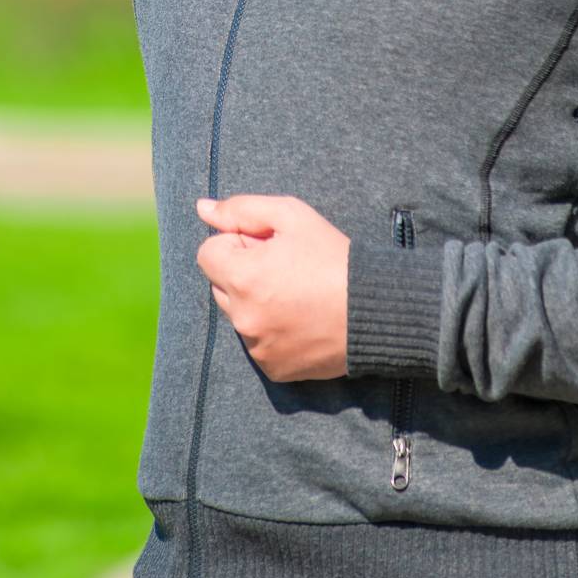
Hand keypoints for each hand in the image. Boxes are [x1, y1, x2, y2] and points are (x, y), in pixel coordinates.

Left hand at [195, 194, 349, 382]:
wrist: (374, 311)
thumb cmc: (333, 257)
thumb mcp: (291, 216)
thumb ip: (241, 209)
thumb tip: (202, 208)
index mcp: (242, 278)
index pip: (208, 254)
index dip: (236, 243)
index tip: (267, 246)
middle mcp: (243, 317)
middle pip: (220, 285)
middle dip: (243, 272)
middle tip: (284, 267)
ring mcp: (257, 347)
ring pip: (238, 314)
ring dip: (255, 301)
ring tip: (296, 294)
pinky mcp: (272, 368)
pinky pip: (256, 342)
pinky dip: (270, 329)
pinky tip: (300, 318)